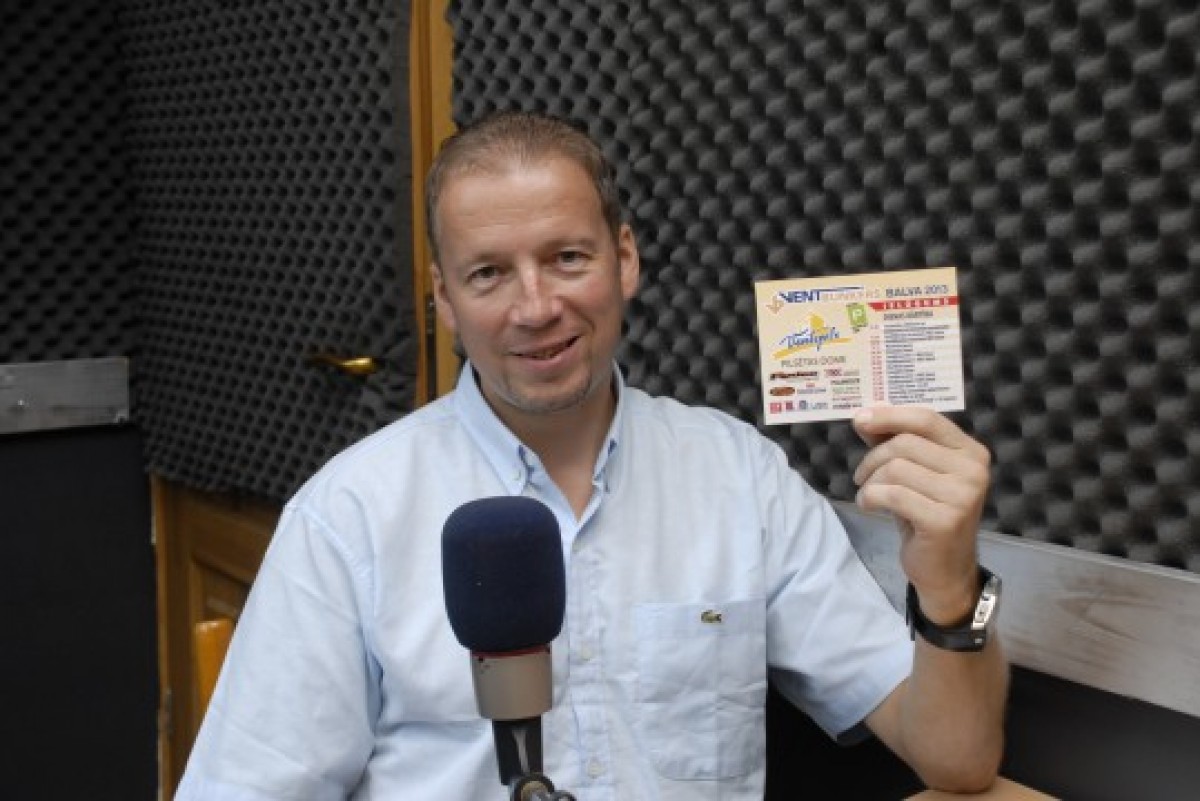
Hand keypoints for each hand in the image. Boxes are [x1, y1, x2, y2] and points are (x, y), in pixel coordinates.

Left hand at [852, 406, 990, 624]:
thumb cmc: (925, 514)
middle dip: (872, 457)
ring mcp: (962, 496)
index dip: (890, 415)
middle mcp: (973, 470)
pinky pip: (892, 494)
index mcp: (970, 451)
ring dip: (870, 481)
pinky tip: (869, 506)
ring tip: (869, 494)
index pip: (927, 418)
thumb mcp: (914, 473)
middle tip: (861, 475)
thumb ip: (894, 442)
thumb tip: (864, 416)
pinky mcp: (944, 519)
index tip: (859, 419)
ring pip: (895, 468)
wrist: (944, 568)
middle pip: (905, 443)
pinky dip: (870, 497)